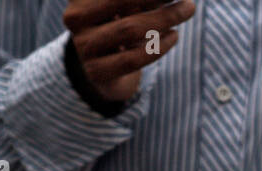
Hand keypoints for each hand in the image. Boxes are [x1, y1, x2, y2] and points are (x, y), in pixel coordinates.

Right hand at [64, 0, 196, 103]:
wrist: (105, 71)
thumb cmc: (119, 27)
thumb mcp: (126, 7)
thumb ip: (142, 0)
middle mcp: (75, 18)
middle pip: (122, 2)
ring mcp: (84, 46)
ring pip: (129, 30)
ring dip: (164, 18)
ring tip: (186, 9)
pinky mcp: (96, 72)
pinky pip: (133, 58)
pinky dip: (158, 46)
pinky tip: (174, 35)